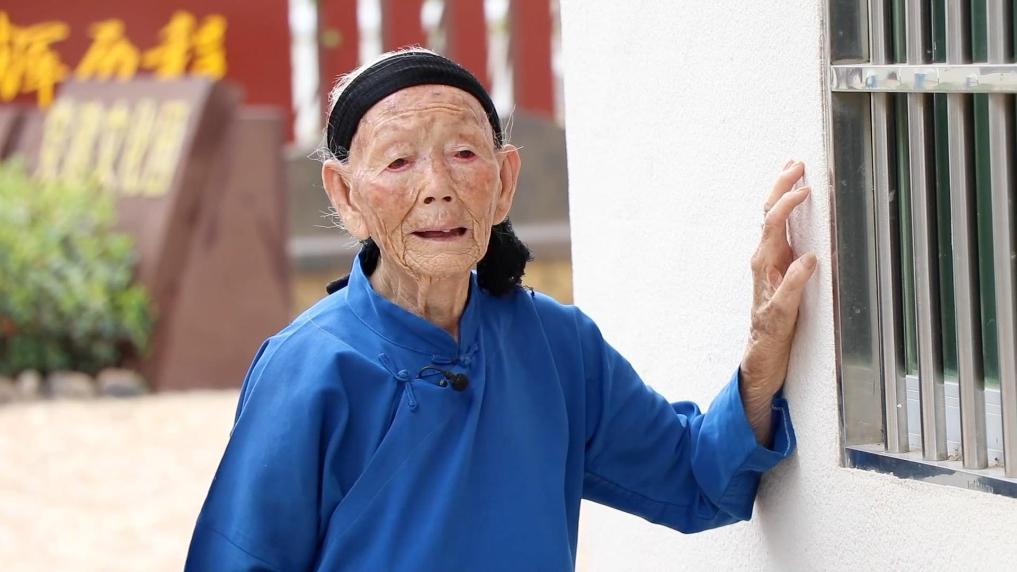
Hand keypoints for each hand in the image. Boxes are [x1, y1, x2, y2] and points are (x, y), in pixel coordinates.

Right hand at [740, 160, 817, 444]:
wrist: (760, 369)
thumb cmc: (778, 327)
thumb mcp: (790, 288)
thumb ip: (797, 261)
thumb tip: (820, 236)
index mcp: (769, 264)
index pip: (771, 218)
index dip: (780, 190)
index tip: (796, 164)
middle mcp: (763, 274)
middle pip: (766, 224)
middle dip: (779, 192)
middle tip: (795, 167)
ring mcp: (765, 295)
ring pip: (766, 250)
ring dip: (781, 220)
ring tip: (799, 196)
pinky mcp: (773, 321)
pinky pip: (783, 296)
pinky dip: (795, 277)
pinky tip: (808, 261)